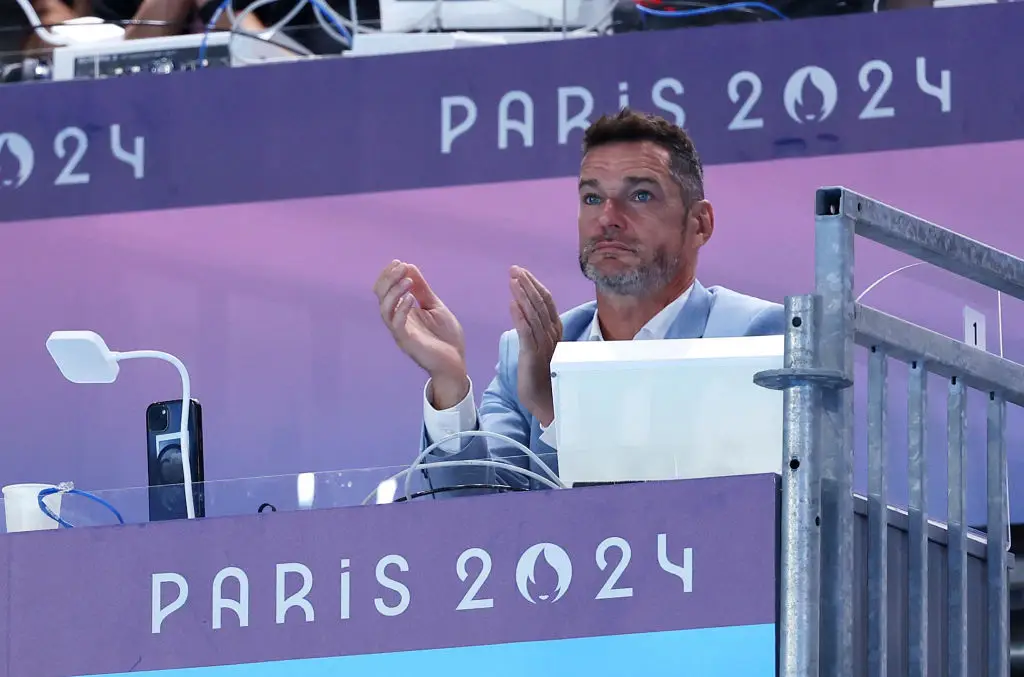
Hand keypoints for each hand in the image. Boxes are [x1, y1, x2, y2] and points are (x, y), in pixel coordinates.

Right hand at [374, 260, 467, 407]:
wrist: (456, 362)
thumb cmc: (446, 336)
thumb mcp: (435, 306)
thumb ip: (422, 289)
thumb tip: (409, 266)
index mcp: (403, 311)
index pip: (385, 290)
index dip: (388, 275)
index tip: (399, 262)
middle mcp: (398, 321)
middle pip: (381, 297)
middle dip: (389, 280)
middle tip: (401, 267)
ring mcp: (401, 332)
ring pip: (385, 310)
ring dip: (394, 292)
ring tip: (408, 281)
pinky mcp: (408, 342)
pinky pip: (397, 325)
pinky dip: (401, 309)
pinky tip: (411, 298)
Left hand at [509, 266, 560, 426]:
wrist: (549, 404)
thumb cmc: (545, 379)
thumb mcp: (541, 351)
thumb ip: (537, 333)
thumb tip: (528, 316)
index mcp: (555, 333)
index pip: (547, 303)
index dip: (535, 286)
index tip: (523, 272)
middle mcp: (552, 336)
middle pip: (540, 304)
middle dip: (527, 284)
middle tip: (514, 269)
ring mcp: (543, 345)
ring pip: (534, 314)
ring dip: (523, 294)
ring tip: (512, 279)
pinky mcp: (533, 356)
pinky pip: (527, 333)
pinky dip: (520, 316)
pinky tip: (512, 303)